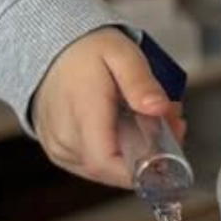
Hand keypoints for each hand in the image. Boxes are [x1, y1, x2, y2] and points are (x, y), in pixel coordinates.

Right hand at [32, 26, 186, 186]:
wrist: (50, 49)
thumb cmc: (86, 51)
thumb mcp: (122, 54)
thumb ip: (140, 82)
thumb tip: (159, 109)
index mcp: (82, 113)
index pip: (106, 162)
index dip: (139, 168)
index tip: (167, 152)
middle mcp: (64, 137)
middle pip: (111, 169)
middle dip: (147, 155)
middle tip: (169, 123)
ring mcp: (58, 148)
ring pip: (104, 170)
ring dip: (133, 154)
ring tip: (149, 120)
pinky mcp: (58, 152)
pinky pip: (92, 165)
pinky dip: (116, 153)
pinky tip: (127, 129)